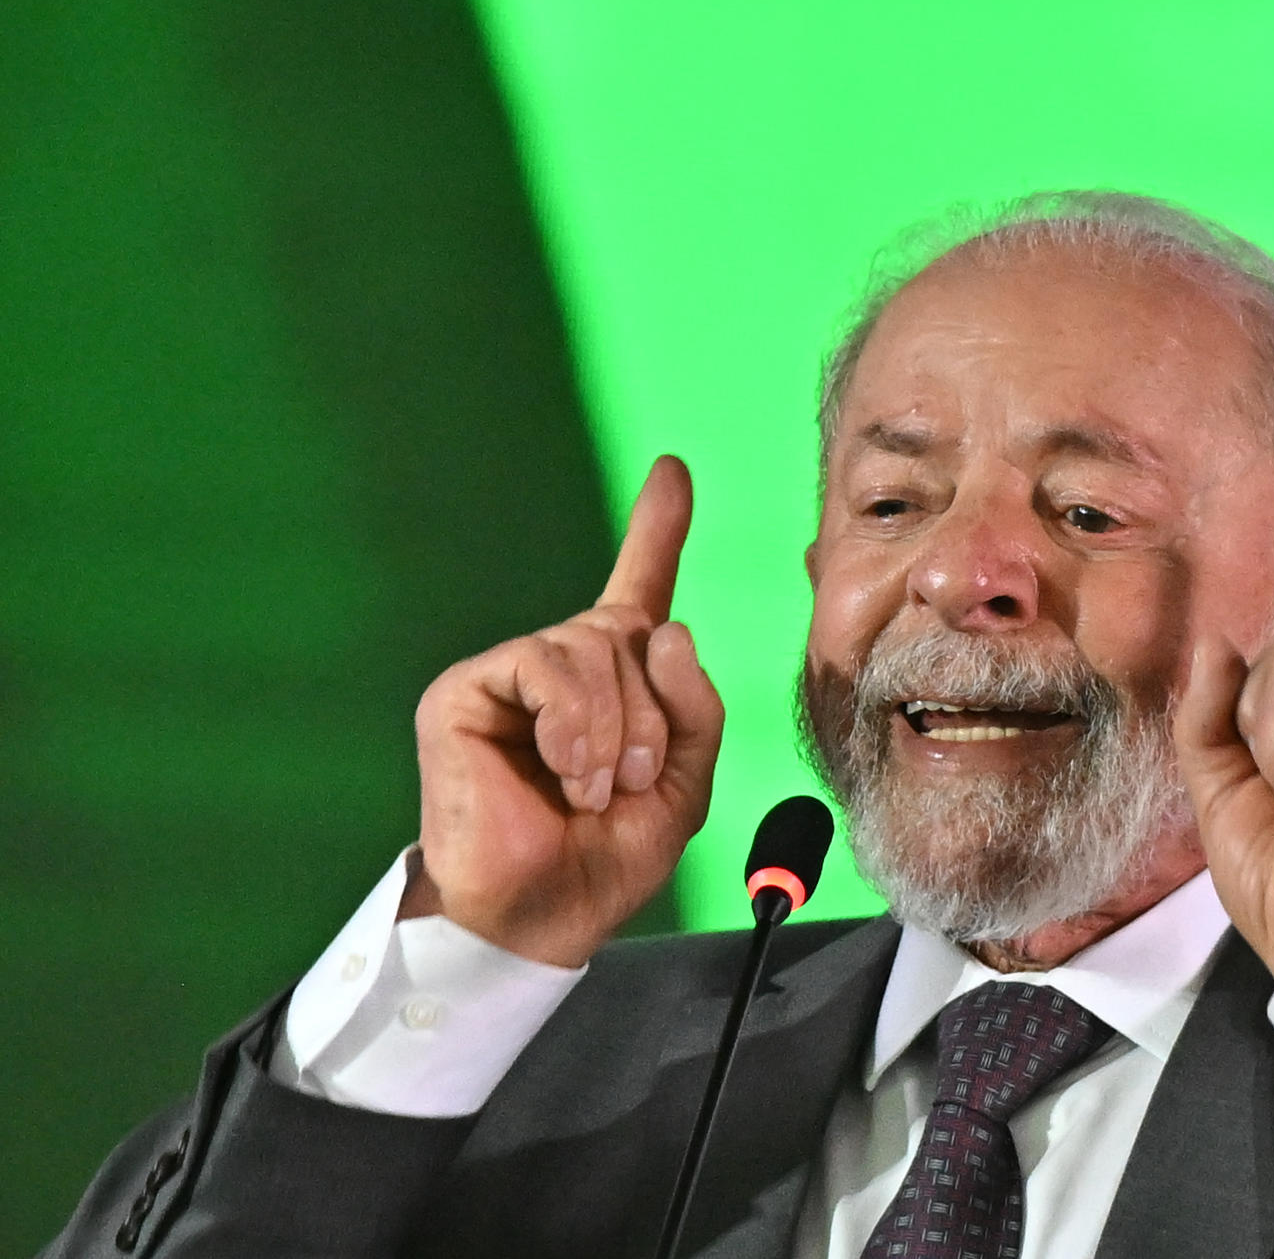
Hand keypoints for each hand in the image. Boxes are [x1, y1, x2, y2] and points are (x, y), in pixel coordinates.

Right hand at [405, 455, 724, 966]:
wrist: (540, 915)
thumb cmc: (606, 856)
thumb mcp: (684, 783)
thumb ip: (695, 708)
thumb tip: (668, 632)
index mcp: (616, 683)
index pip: (639, 586)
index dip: (657, 526)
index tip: (672, 469)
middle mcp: (562, 666)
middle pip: (632, 634)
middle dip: (649, 715)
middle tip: (630, 783)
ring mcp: (512, 675)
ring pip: (590, 647)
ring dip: (612, 726)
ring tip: (595, 787)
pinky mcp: (466, 693)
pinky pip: (542, 663)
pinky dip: (571, 719)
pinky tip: (565, 769)